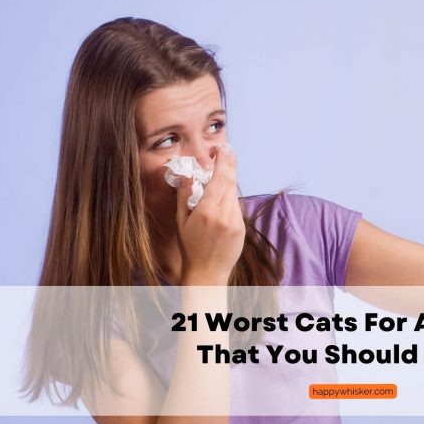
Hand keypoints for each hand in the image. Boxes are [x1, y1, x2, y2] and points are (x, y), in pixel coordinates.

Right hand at [175, 145, 244, 284]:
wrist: (207, 274)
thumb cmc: (190, 248)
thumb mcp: (181, 221)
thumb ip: (184, 196)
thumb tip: (187, 175)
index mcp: (206, 211)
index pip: (220, 178)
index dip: (223, 161)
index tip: (222, 149)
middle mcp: (224, 215)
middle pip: (231, 182)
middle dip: (229, 165)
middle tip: (226, 152)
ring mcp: (236, 222)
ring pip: (234, 194)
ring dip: (228, 183)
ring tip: (219, 176)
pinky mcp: (242, 228)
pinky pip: (236, 207)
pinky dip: (230, 199)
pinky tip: (221, 201)